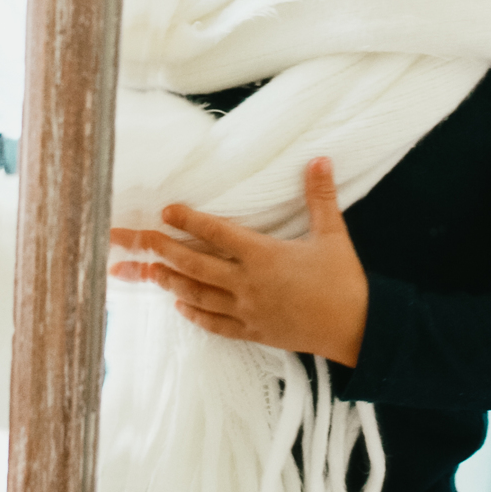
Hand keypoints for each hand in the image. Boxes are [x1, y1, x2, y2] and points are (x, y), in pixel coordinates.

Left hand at [110, 158, 368, 366]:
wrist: (357, 330)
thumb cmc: (344, 281)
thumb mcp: (333, 235)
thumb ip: (320, 197)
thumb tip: (319, 159)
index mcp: (264, 256)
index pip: (218, 233)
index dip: (189, 220)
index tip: (166, 210)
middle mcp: (249, 284)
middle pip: (195, 265)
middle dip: (161, 251)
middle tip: (133, 240)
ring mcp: (248, 311)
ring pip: (199, 294)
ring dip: (170, 281)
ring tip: (146, 271)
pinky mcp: (254, 332)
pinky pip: (216, 324)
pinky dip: (194, 314)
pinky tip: (179, 306)